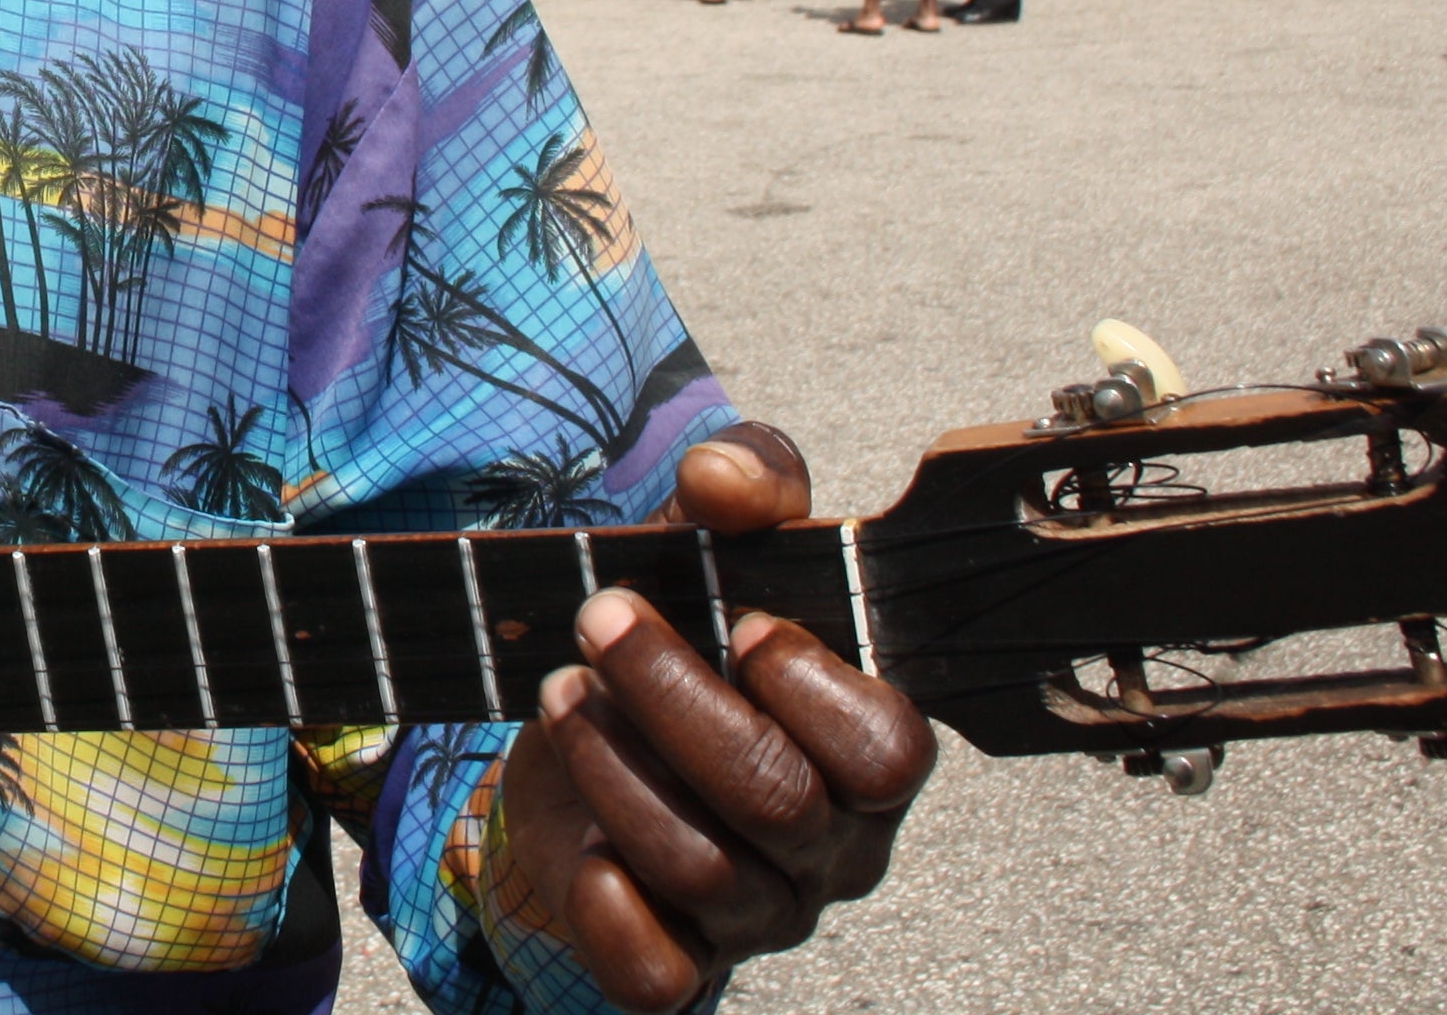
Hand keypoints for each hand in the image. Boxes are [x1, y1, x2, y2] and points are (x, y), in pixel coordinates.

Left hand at [493, 426, 934, 1010]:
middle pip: (776, 797)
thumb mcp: (710, 538)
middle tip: (599, 621)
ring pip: (701, 868)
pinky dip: (611, 908)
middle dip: (671, 696)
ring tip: (560, 690)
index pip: (886, 748)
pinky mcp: (681, 959)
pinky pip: (661, 973)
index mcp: (869, 749)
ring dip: (614, 766)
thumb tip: (727, 479)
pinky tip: (583, 843)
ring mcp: (761, 912)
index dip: (806, 682)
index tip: (731, 618)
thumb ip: (746, 482)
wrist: (588, 726)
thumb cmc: (681, 632)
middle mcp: (832, 844)